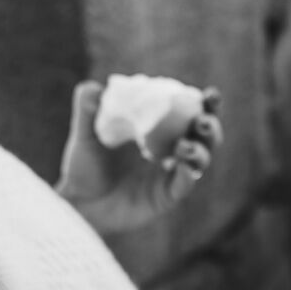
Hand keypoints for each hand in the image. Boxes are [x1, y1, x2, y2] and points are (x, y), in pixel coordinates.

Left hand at [57, 79, 222, 235]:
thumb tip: (92, 87)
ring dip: (200, 151)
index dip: (207, 103)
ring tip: (185, 146)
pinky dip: (188, 175)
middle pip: (205, 136)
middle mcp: (173, 149)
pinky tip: (183, 167)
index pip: (191, 110)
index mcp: (161, 127)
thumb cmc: (84, 165)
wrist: (79, 202)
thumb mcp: (85, 135)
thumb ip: (88, 109)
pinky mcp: (167, 197)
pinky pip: (184, 185)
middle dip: (211, 126)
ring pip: (201, 160)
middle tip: (203, 120)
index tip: (210, 94)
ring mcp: (172, 174)